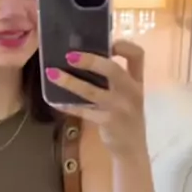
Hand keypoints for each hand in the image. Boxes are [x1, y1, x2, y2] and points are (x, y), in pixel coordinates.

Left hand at [45, 39, 145, 156]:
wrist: (132, 150)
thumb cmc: (126, 119)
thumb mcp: (128, 97)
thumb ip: (115, 81)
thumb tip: (86, 60)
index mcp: (137, 82)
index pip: (138, 55)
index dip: (123, 45)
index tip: (107, 42)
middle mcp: (132, 92)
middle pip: (113, 69)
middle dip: (91, 60)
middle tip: (70, 56)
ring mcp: (120, 108)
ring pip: (92, 91)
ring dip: (70, 81)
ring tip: (52, 73)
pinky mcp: (108, 122)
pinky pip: (84, 110)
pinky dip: (68, 105)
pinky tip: (55, 101)